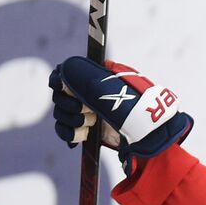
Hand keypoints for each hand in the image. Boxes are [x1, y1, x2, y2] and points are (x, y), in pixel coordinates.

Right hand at [48, 57, 192, 160]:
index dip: (58, 80)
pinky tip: (81, 136)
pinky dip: (69, 135)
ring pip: (60, 115)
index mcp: (92, 80)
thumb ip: (90, 77)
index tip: (60, 84)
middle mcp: (86, 96)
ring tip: (89, 124)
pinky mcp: (86, 132)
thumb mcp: (114, 87)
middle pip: (59, 97)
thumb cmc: (137, 107)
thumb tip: (68, 68)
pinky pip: (65, 132)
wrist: (147, 136)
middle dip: (68, 104)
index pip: (62, 75)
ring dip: (71, 120)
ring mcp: (85, 114)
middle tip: (85, 110)